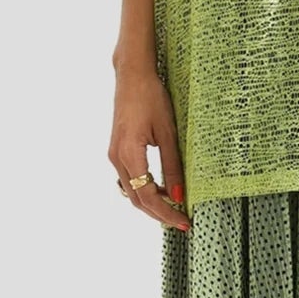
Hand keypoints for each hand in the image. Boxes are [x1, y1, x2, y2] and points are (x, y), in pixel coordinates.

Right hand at [109, 62, 189, 229]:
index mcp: (129, 154)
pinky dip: (143, 189)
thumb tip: (178, 195)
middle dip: (159, 213)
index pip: (147, 196)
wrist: (132, 75)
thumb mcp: (168, 132)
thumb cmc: (151, 97)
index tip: (184, 222)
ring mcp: (114, 155)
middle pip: (136, 199)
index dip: (166, 213)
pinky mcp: (117, 150)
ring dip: (151, 202)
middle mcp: (117, 158)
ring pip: (131, 191)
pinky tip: (160, 188)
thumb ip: (172, 166)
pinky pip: (128, 179)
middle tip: (182, 221)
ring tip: (174, 207)